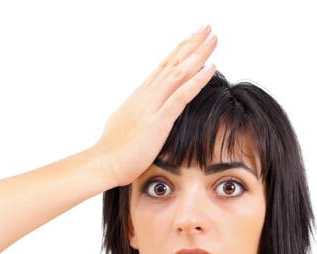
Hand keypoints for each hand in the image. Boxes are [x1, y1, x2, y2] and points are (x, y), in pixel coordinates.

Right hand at [92, 25, 217, 186]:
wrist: (104, 163)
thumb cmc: (114, 149)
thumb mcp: (127, 123)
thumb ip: (138, 113)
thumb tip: (142, 111)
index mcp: (140, 96)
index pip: (163, 67)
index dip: (179, 51)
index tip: (192, 38)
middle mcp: (147, 95)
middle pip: (173, 63)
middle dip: (192, 44)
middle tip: (207, 27)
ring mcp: (152, 106)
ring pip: (179, 73)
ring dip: (198, 54)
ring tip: (213, 38)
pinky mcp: (158, 121)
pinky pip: (181, 96)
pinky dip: (197, 80)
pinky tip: (211, 67)